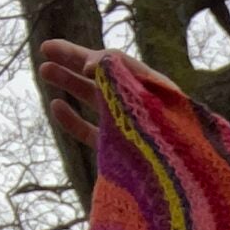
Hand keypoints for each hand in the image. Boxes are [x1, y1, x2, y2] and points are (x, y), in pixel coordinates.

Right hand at [38, 40, 173, 150]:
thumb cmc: (175, 134)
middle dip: (73, 61)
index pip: (116, 63)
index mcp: (153, 90)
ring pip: (95, 101)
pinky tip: (56, 105)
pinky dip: (73, 119)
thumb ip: (122, 74)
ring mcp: (129, 130)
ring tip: (43, 70)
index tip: (83, 65)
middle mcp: (139, 107)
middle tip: (45, 48)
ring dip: (69, 83)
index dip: (94, 57)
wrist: (186, 180)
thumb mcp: (151, 95)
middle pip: (102, 77)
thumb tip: (90, 63)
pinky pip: (92, 132)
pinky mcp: (120, 154)